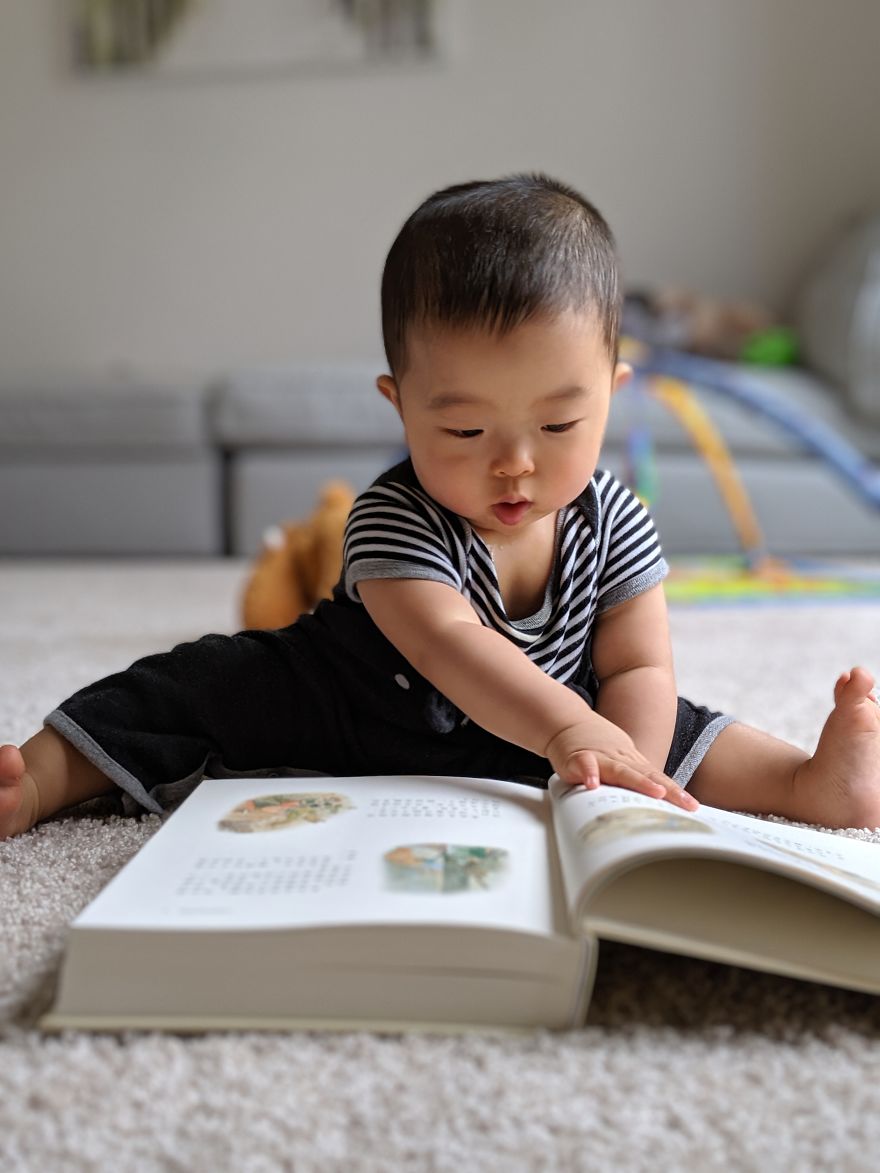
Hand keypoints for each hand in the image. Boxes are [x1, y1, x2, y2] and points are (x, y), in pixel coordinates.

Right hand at [545, 715, 698, 811]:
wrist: (569, 723)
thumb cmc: (599, 749)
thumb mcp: (622, 763)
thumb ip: (636, 780)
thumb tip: (656, 807)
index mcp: (633, 764)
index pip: (658, 779)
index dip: (676, 793)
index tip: (694, 807)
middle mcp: (621, 761)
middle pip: (648, 776)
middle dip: (669, 791)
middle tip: (686, 805)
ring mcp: (601, 759)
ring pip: (622, 771)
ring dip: (640, 782)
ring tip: (656, 793)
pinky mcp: (578, 759)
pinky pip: (585, 765)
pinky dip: (589, 773)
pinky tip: (593, 785)